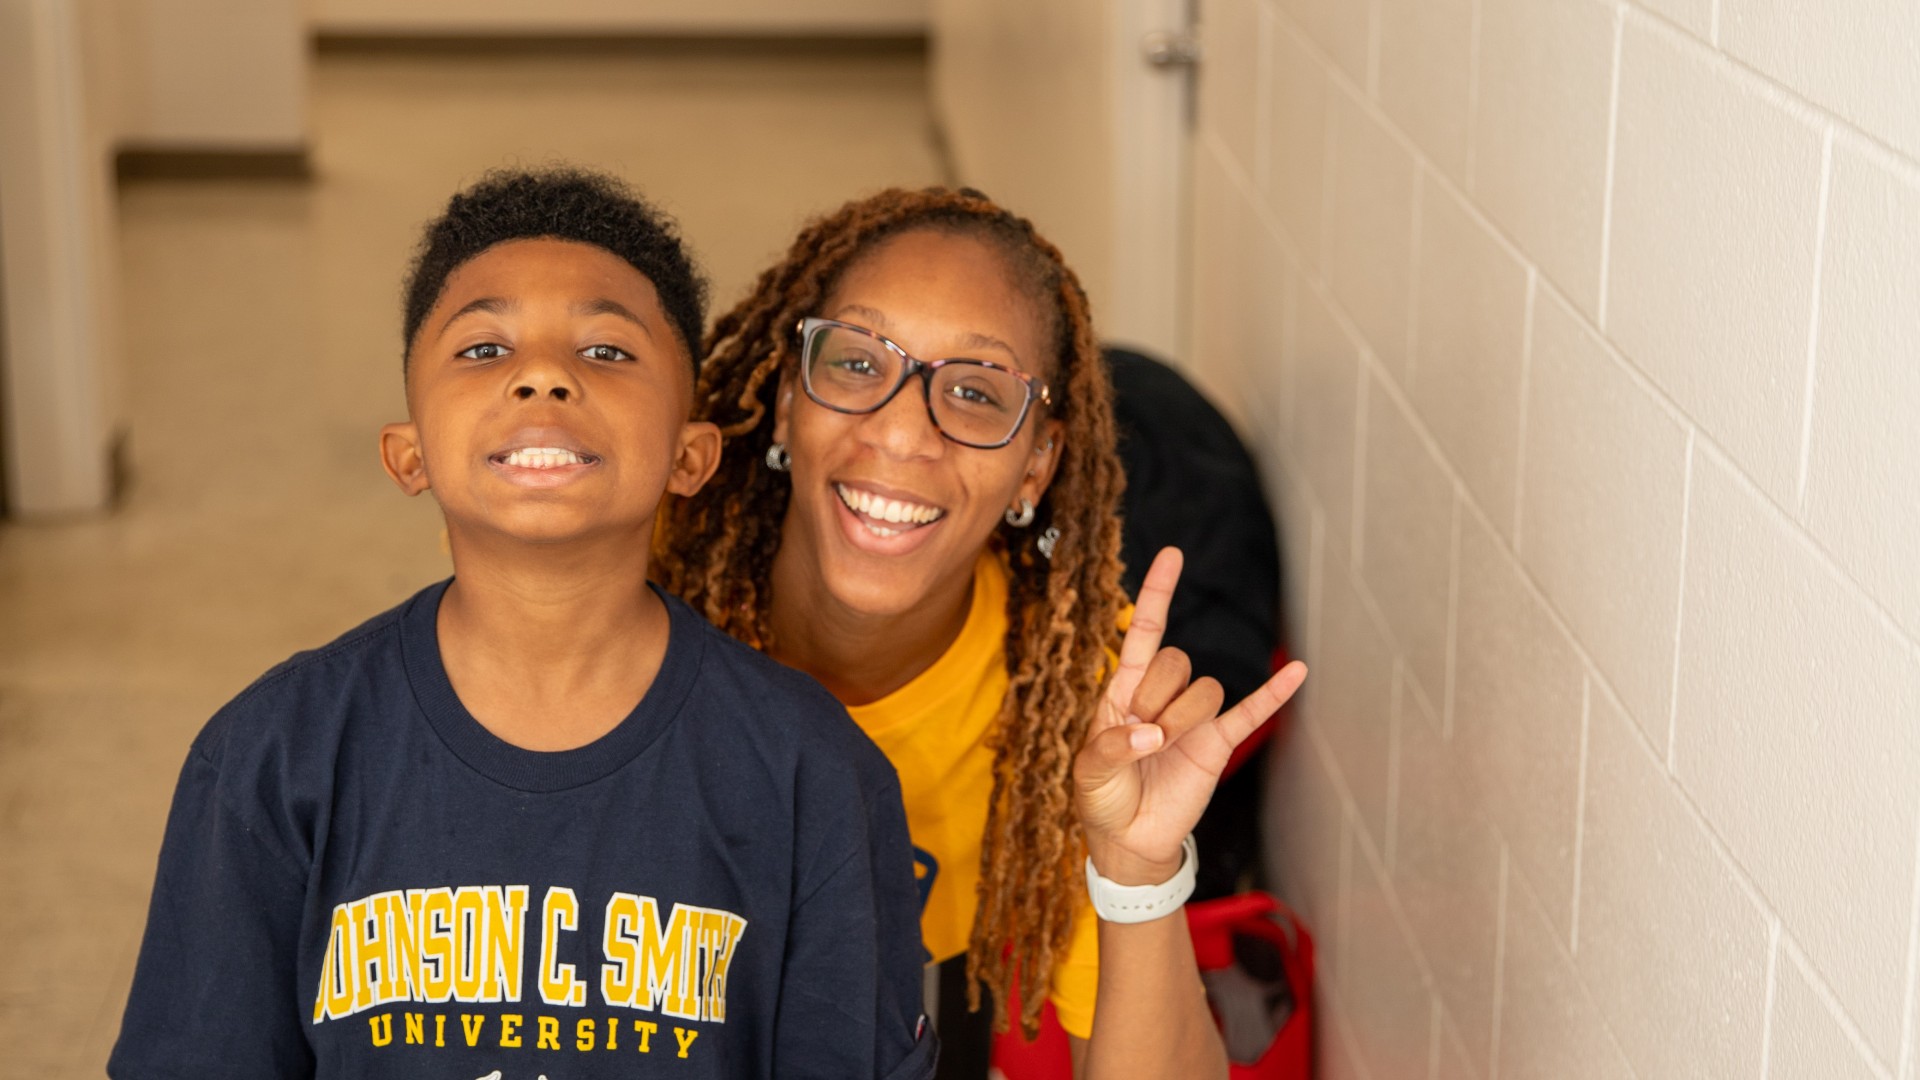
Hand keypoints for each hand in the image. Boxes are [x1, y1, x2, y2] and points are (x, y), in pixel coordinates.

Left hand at [1073, 547, 1308, 885]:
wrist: (1130, 841)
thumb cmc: (1102, 799)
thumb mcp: (1089, 771)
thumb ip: (1112, 745)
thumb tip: (1151, 733)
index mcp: (1125, 689)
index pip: (1145, 631)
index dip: (1158, 593)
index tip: (1173, 554)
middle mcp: (1162, 696)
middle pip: (1175, 661)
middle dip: (1156, 698)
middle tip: (1140, 736)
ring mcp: (1193, 718)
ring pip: (1205, 688)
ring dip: (1182, 719)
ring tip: (1162, 750)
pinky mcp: (1218, 744)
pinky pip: (1251, 712)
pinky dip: (1274, 693)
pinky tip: (1298, 671)